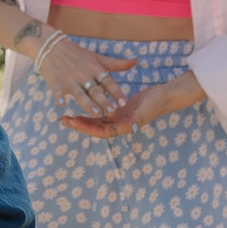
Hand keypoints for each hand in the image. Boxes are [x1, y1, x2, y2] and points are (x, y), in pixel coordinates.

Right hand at [34, 32, 138, 115]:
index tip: (124, 103)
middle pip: (96, 91)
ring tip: (97, 114)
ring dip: (88, 104)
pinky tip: (62, 104)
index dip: (116, 92)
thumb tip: (136, 61)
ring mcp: (70, 80)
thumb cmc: (77, 54)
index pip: (108, 82)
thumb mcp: (97, 58)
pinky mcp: (56, 83)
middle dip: (104, 102)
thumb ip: (116, 63)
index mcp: (95, 69)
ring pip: (80, 94)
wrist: (51, 46)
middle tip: (113, 113)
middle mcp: (84, 75)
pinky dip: (59, 97)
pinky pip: (58, 92)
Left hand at [59, 70, 207, 137]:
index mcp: (123, 126)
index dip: (86, 127)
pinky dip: (90, 112)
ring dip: (81, 120)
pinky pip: (101, 114)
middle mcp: (118, 125)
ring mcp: (117, 119)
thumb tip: (130, 129)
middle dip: (78, 124)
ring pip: (95, 122)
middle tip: (62, 119)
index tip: (74, 122)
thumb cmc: (156, 102)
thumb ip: (137, 120)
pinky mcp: (118, 112)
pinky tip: (79, 108)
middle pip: (94, 128)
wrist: (164, 96)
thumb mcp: (145, 110)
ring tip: (66, 116)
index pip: (100, 131)